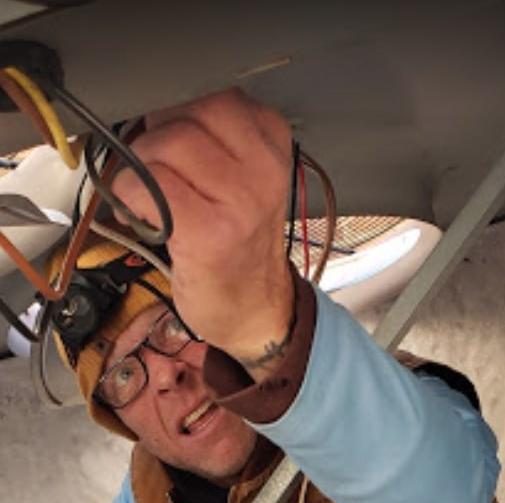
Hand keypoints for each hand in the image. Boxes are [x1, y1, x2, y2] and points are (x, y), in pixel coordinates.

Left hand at [113, 88, 293, 361]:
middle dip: (154, 138)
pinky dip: (130, 197)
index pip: (208, 91)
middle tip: (157, 173)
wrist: (254, 309)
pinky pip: (145, 186)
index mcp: (272, 139)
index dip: (173, 112)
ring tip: (152, 198)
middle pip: (184, 112)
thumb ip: (212, 134)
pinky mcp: (210, 233)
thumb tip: (149, 103)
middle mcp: (265, 166)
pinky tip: (146, 218)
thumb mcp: (244, 175)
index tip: (167, 141)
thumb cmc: (239, 242)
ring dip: (139, 169)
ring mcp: (241, 201)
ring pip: (162, 144)